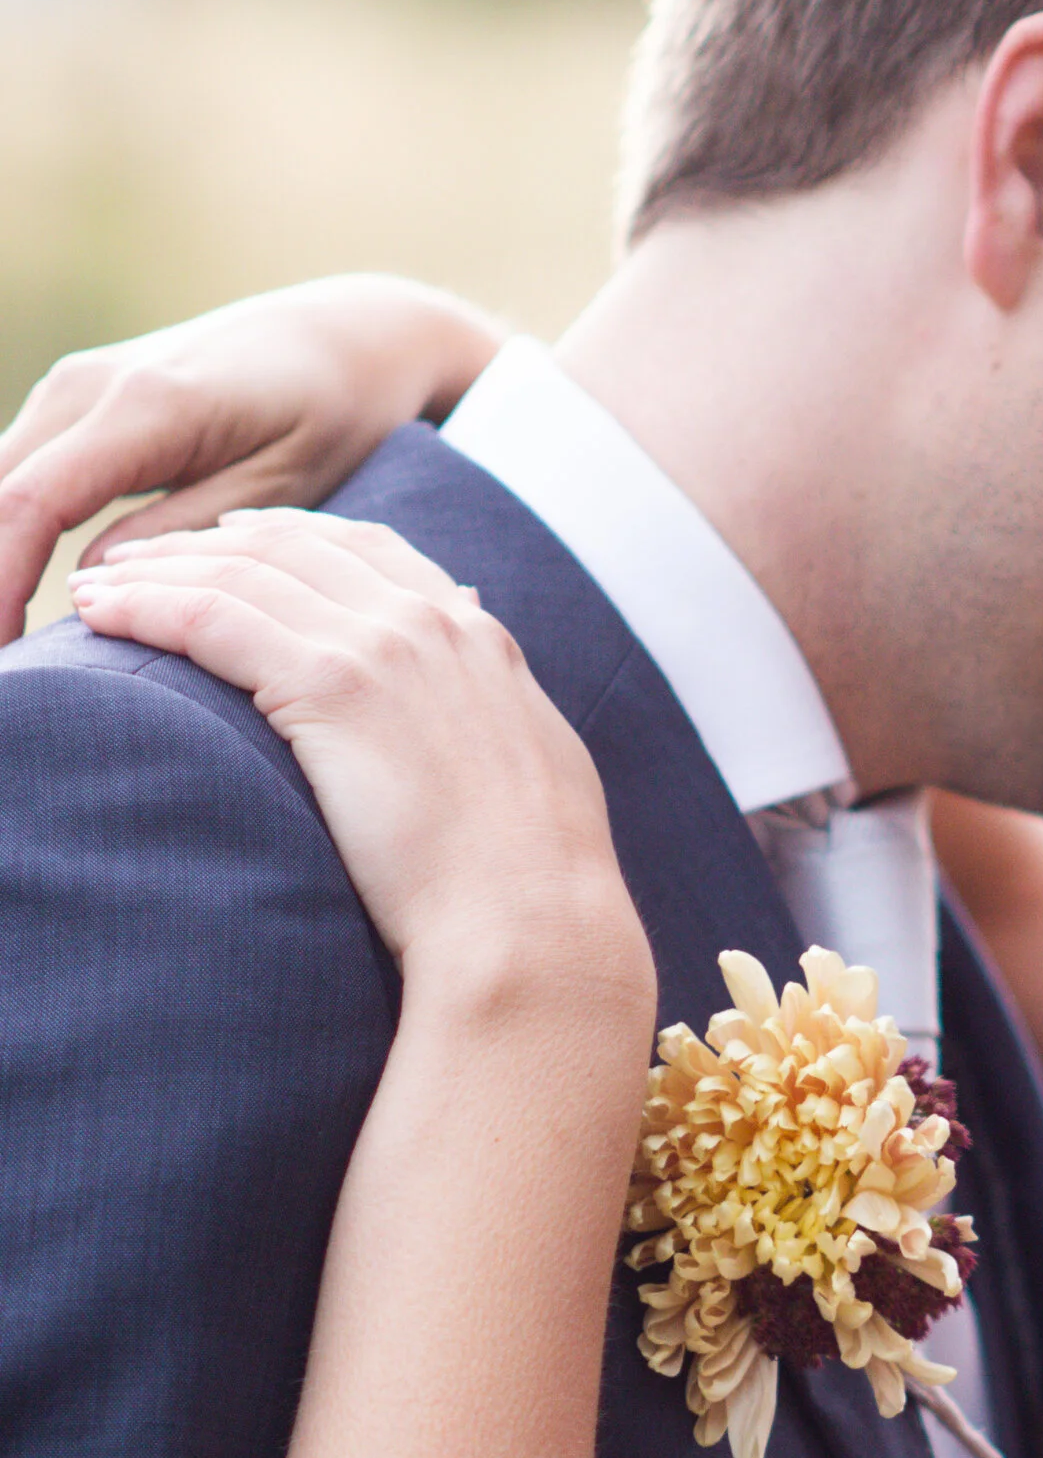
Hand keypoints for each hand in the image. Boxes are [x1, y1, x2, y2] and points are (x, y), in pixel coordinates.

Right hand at [0, 278, 503, 645]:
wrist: (342, 337)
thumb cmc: (332, 413)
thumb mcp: (280, 484)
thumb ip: (186, 535)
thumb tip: (91, 581)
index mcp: (144, 407)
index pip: (29, 506)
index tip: (5, 661)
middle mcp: (89, 385)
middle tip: (9, 672)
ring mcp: (74, 388)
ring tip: (12, 643)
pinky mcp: (75, 403)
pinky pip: (18, 475)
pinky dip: (9, 534)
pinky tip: (15, 599)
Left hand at [73, 514, 652, 1025]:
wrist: (532, 922)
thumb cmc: (531, 886)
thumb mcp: (531, 773)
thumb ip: (494, 721)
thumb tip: (483, 714)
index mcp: (478, 640)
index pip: (371, 549)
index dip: (293, 534)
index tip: (235, 539)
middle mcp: (431, 622)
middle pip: (296, 546)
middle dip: (208, 543)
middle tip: (141, 558)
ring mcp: (383, 645)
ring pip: (244, 572)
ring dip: (159, 571)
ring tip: (96, 589)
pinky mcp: (332, 685)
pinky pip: (213, 619)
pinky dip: (148, 607)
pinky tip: (103, 615)